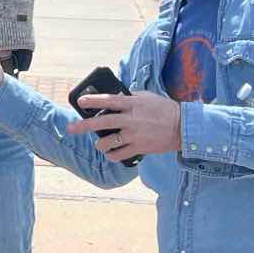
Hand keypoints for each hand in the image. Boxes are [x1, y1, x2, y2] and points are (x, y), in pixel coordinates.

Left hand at [69, 91, 183, 162]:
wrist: (183, 127)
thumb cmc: (164, 109)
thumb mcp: (147, 97)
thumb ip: (129, 97)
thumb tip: (113, 98)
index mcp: (133, 104)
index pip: (108, 100)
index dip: (92, 101)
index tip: (80, 101)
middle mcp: (131, 119)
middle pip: (102, 122)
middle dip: (83, 126)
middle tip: (70, 129)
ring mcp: (135, 135)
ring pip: (108, 142)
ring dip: (99, 144)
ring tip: (98, 144)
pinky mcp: (140, 148)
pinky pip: (119, 155)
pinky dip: (112, 155)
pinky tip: (110, 153)